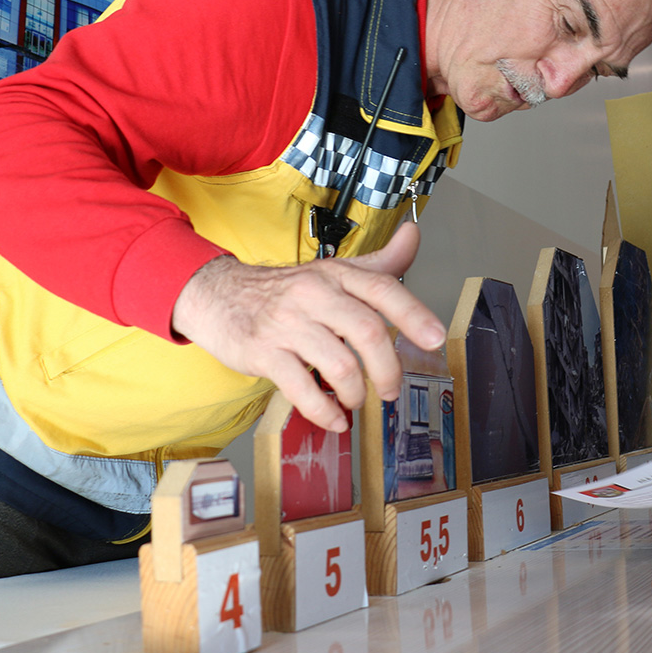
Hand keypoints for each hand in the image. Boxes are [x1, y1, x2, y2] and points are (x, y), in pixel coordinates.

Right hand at [171, 223, 444, 430]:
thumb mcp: (332, 271)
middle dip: (387, 369)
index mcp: (336, 275)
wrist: (217, 294)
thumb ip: (378, 262)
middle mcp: (314, 295)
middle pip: (367, 331)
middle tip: (390, 390)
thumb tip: (413, 234)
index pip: (382, 289)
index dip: (413, 314)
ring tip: (355, 400)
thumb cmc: (285, 289)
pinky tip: (332, 418)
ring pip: (338, 363)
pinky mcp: (263, 352)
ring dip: (355, 392)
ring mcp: (288, 324)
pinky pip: (301, 388)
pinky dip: (323, 411)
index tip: (434, 339)